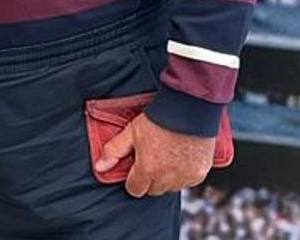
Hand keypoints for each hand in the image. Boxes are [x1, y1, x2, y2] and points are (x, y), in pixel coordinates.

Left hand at [95, 113, 215, 196]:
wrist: (189, 110)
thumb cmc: (159, 118)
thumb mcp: (130, 132)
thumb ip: (114, 151)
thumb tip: (100, 167)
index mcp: (148, 170)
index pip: (135, 190)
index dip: (133, 179)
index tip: (135, 169)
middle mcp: (167, 178)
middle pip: (154, 190)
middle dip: (150, 178)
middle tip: (151, 159)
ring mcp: (185, 177)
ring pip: (171, 187)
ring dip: (167, 178)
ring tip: (166, 156)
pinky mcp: (200, 173)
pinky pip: (188, 181)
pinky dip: (184, 174)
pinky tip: (180, 157)